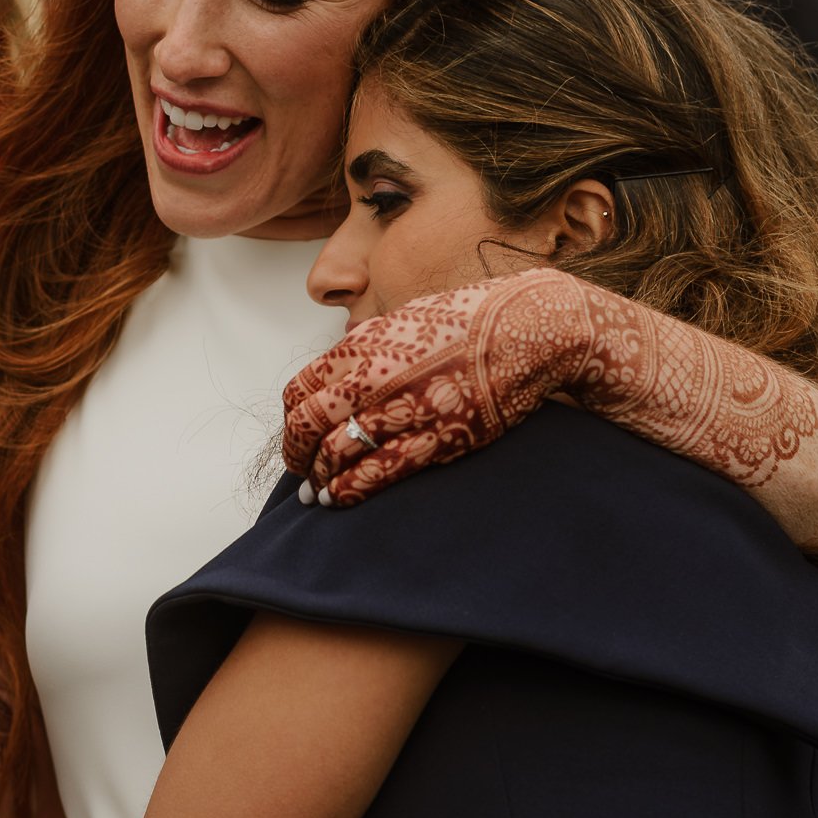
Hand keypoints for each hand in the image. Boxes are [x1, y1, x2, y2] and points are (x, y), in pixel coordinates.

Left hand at [280, 268, 595, 505]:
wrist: (526, 327)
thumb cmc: (471, 318)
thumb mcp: (406, 318)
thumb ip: (370, 347)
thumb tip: (344, 368)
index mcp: (363, 345)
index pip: (301, 390)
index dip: (292, 420)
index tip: (297, 433)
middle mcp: (373, 377)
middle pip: (308, 424)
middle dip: (297, 453)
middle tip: (300, 470)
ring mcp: (403, 408)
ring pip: (337, 452)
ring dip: (320, 478)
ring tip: (317, 492)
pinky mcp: (435, 436)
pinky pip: (378, 471)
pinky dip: (350, 489)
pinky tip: (340, 498)